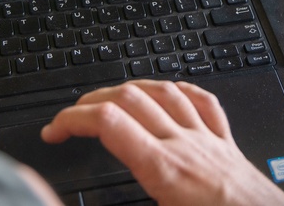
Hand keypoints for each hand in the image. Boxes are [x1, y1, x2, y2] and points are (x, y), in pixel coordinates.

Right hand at [41, 79, 283, 205]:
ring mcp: (208, 142)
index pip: (108, 124)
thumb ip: (124, 203)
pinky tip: (172, 92)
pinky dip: (181, 92)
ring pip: (166, 93)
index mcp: (163, 170)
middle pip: (130, 99)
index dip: (73, 120)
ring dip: (131, 89)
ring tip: (110, 96)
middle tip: (72, 117)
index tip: (55, 130)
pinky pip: (205, 105)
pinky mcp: (228, 147)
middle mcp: (184, 146)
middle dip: (92, 101)